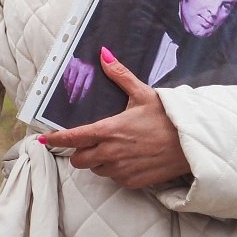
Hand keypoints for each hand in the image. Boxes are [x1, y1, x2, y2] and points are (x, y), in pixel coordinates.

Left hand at [38, 47, 189, 189]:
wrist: (191, 143)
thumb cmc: (167, 117)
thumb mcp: (143, 93)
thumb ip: (120, 75)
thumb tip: (103, 54)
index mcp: (108, 130)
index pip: (72, 138)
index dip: (56, 139)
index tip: (44, 139)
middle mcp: (110, 153)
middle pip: (79, 160)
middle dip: (82, 151)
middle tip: (94, 141)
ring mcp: (121, 170)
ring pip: (96, 170)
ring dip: (100, 161)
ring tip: (118, 148)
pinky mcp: (132, 182)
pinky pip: (115, 179)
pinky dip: (117, 171)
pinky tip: (131, 158)